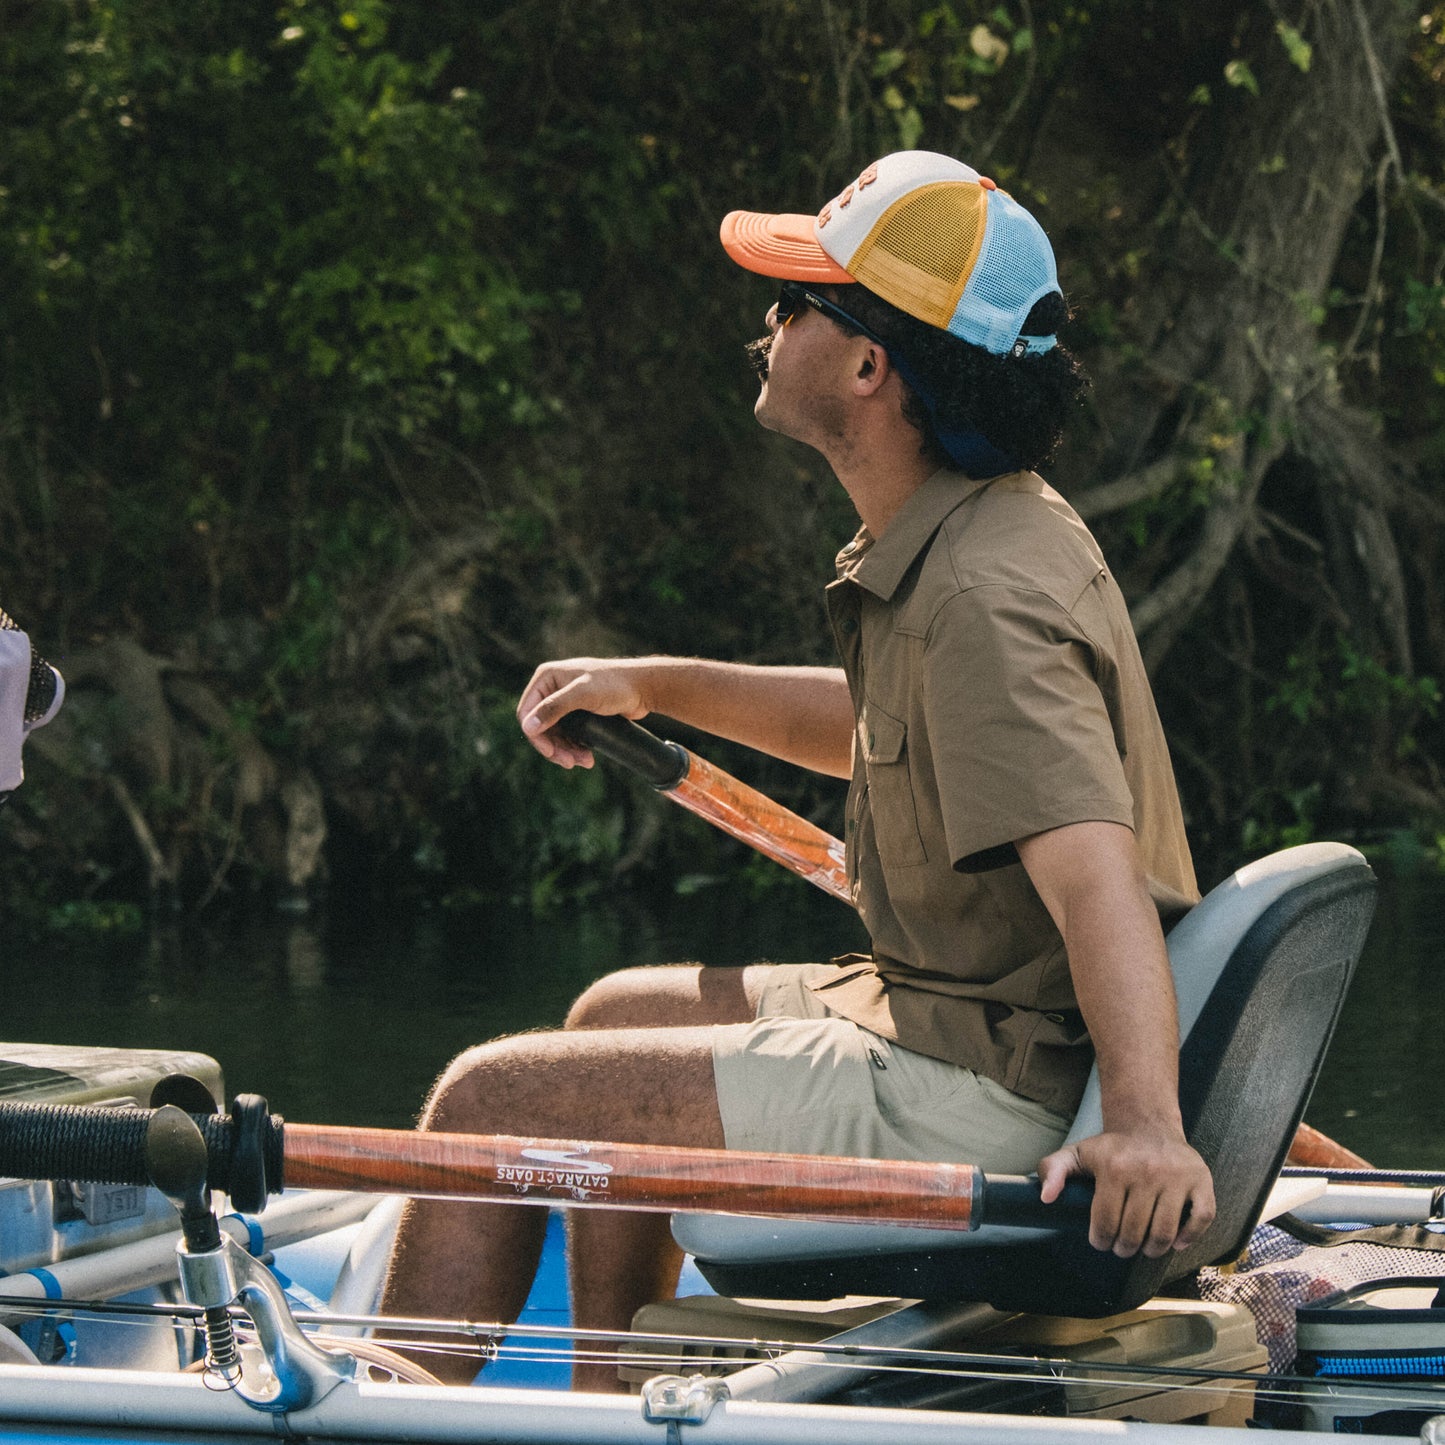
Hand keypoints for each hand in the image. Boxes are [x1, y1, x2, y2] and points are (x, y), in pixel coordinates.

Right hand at [516, 658, 650, 767]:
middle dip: (554, 747)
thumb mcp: (582, 694)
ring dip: (566, 750)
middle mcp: (553, 688)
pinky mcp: (578, 713)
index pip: (527, 712)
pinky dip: (574, 747)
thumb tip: (528, 727)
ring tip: (584, 762)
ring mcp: (565, 701)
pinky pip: (568, 735)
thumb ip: (554, 708)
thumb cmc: (615, 685)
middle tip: (569, 763)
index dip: (536, 736)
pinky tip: (586, 756)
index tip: (551, 753)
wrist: (643, 687)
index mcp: (547, 678)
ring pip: (555, 734)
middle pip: (540, 727)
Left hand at [1038, 1130, 1215, 1257]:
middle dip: (1125, 1248)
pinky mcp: (1201, 1180)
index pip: (1105, 1222)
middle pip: (1134, 1232)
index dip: (1100, 1240)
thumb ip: (1053, 1170)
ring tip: (1144, 1248)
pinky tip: (1176, 1242)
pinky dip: (1190, 1237)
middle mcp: (1147, 1171)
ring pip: (1165, 1232)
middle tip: (1122, 1248)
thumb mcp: (1077, 1153)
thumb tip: (1045, 1198)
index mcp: (1115, 1167)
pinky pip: (1202, 1218)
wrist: (1148, 1124)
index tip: (1101, 1242)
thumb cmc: (1111, 1148)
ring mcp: (1177, 1176)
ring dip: (1153, 1250)